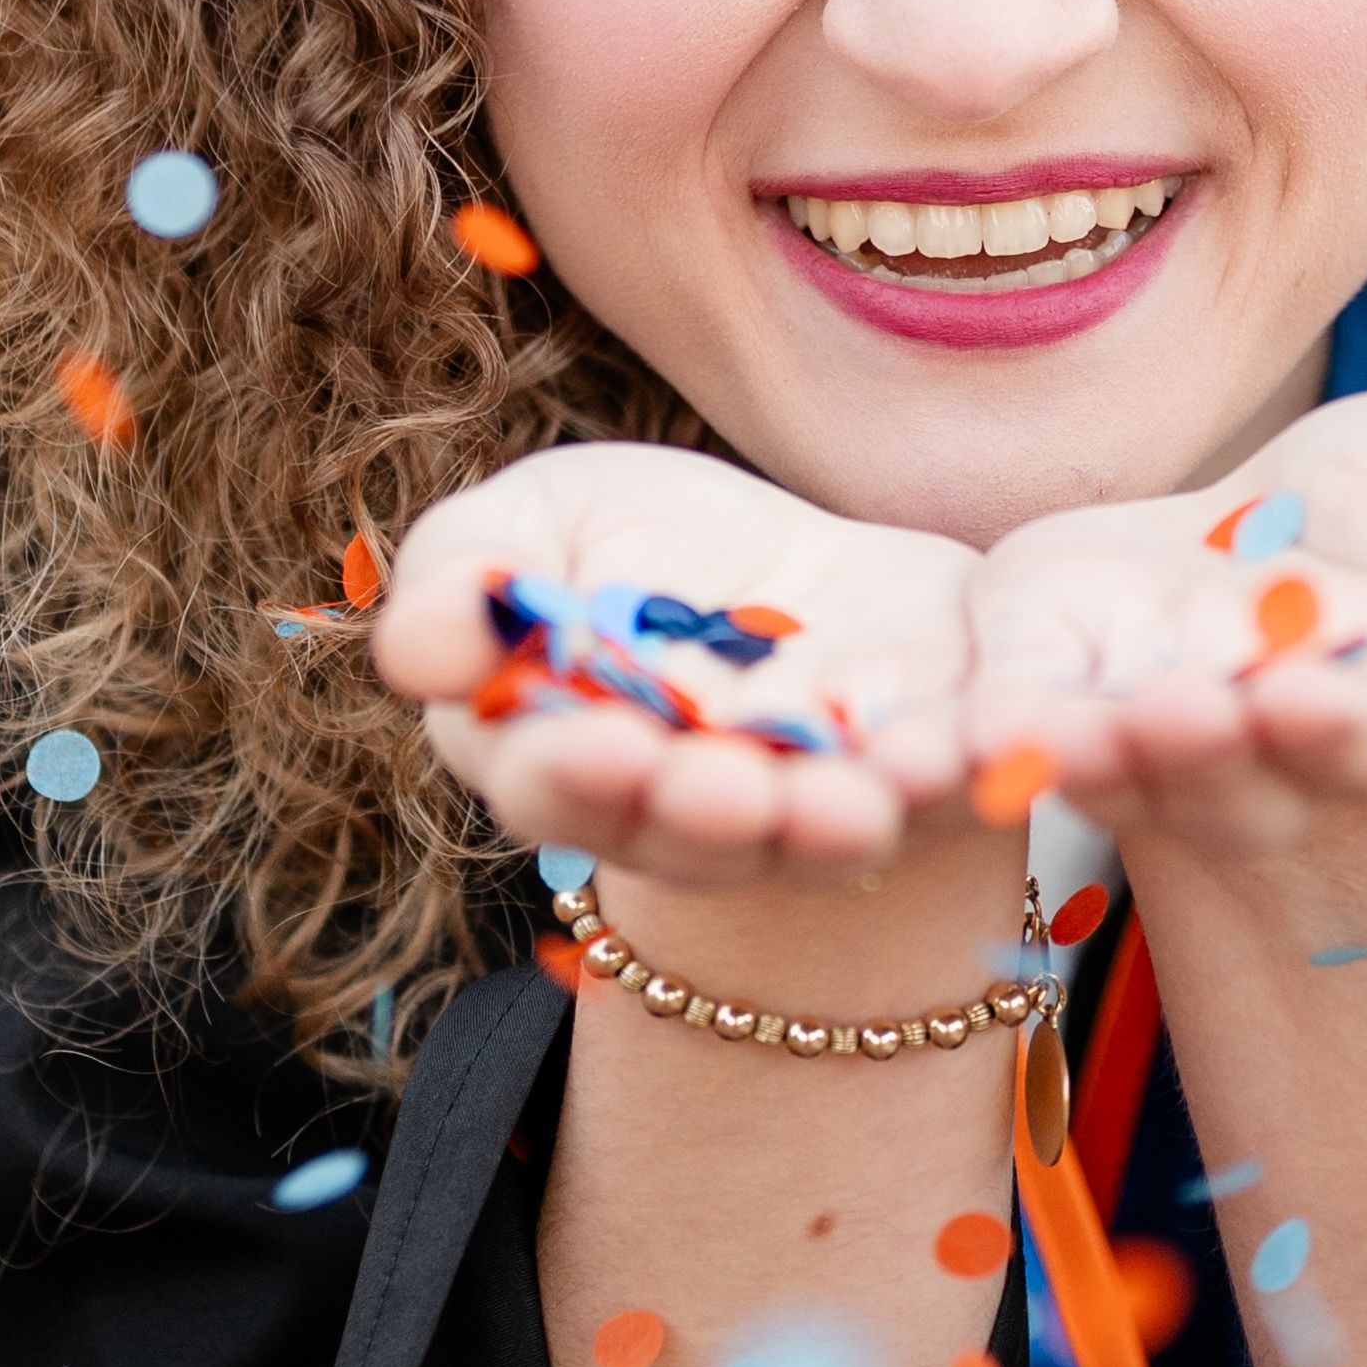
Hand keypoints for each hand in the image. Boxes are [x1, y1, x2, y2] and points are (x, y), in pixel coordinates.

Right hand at [370, 445, 980, 881]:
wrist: (794, 566)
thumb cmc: (623, 546)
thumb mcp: (530, 526)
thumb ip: (464, 578)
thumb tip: (409, 649)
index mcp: (561, 757)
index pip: (548, 783)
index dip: (574, 774)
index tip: (603, 746)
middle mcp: (682, 816)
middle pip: (681, 836)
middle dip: (705, 817)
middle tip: (730, 795)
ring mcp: (802, 812)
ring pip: (808, 840)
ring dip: (825, 831)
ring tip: (850, 808)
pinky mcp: (911, 783)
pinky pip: (931, 800)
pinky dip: (943, 787)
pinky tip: (957, 762)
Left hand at [959, 388, 1366, 859]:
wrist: (1306, 526)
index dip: (1344, 724)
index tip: (1307, 700)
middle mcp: (1264, 753)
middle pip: (1230, 770)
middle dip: (1196, 747)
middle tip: (1164, 713)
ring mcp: (1146, 729)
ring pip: (1104, 762)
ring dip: (1068, 752)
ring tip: (1032, 732)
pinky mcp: (1043, 677)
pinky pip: (995, 722)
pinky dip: (954, 736)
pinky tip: (915, 730)